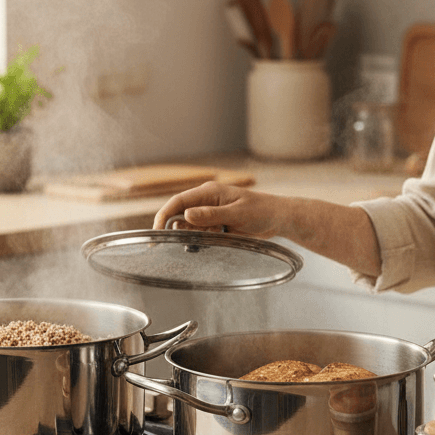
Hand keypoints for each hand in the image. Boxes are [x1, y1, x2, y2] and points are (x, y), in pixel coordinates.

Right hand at [153, 182, 289, 237]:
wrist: (278, 218)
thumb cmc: (262, 211)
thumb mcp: (237, 213)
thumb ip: (212, 215)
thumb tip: (187, 215)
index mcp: (209, 193)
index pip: (178, 201)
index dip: (164, 215)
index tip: (157, 231)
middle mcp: (206, 201)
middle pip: (180, 214)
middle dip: (178, 229)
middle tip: (185, 242)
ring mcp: (210, 213)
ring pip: (189, 226)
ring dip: (194, 236)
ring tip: (215, 237)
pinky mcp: (216, 224)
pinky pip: (200, 233)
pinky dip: (203, 239)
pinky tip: (219, 239)